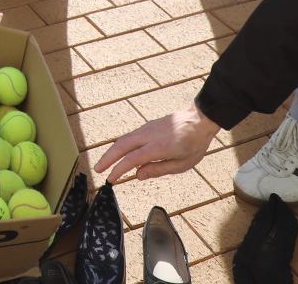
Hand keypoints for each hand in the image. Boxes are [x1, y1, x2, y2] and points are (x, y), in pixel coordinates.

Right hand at [96, 107, 222, 182]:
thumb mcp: (182, 164)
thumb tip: (138, 175)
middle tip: (98, 169)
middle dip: (107, 158)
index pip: (132, 159)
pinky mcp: (148, 126)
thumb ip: (158, 169)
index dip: (118, 170)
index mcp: (158, 147)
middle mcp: (149, 135)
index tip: (110, 179)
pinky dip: (120, 145)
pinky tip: (119, 152)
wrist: (200, 119)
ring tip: (104, 163)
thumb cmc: (194, 143)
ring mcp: (147, 128)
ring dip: (111, 151)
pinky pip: (130, 136)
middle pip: (121, 145)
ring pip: (124, 139)